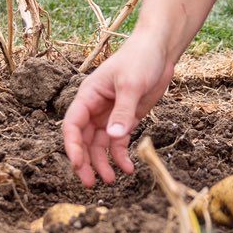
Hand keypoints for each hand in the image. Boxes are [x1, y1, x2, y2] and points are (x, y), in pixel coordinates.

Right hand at [62, 28, 174, 186]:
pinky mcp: (126, 119)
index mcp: (88, 96)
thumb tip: (113, 137)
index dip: (72, 147)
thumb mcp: (131, 84)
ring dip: (103, 163)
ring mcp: (110, 114)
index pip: (72, 125)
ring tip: (111, 180)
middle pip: (84, 140)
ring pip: (100, 144)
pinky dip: (121, 156)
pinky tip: (129, 168)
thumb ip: (123, 112)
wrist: (160, 50)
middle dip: (85, 162)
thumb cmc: (140, 59)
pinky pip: (119, 142)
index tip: (78, 165)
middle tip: (91, 183)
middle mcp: (95, 108)